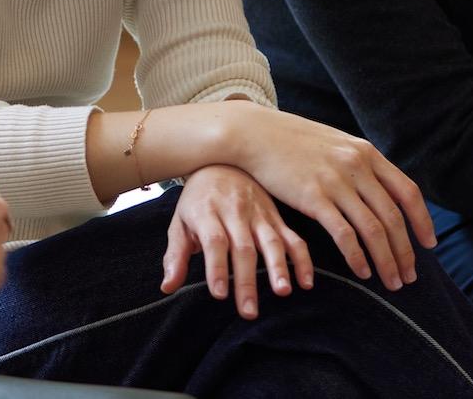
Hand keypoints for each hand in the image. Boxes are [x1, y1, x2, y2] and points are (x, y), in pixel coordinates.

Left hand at [162, 164, 313, 318]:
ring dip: (278, 268)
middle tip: (249, 311)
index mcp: (207, 211)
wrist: (222, 160)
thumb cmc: (198, 200)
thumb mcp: (180, 223)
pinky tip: (305, 282)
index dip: (217, 267)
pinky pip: (293, 237)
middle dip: (246, 281)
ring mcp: (259, 213)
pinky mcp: (276, 216)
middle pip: (243, 247)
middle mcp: (235, 211)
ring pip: (271, 241)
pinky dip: (302, 259)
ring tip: (282, 292)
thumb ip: (175, 256)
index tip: (219, 294)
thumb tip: (167, 287)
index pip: (214, 241)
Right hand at [226, 107, 433, 290]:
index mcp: (366, 153)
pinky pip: (344, 234)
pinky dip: (358, 257)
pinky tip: (363, 272)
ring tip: (392, 282)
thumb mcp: (335, 143)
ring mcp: (336, 181)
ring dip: (387, 261)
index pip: (408, 192)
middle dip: (406, 252)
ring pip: (374, 229)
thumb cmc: (293, 141)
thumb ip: (359, 164)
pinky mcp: (313, 197)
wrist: (255, 133)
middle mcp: (357, 166)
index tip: (429, 245)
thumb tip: (381, 190)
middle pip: (393, 217)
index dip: (422, 221)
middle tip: (410, 276)